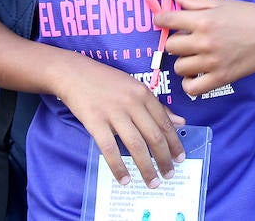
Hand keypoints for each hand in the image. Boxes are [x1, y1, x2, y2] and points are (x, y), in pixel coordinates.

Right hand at [56, 58, 185, 188]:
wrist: (74, 73)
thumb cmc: (105, 81)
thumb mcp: (134, 87)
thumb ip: (156, 106)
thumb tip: (180, 122)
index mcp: (143, 93)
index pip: (164, 122)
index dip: (174, 143)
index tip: (180, 158)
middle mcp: (131, 102)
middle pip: (153, 136)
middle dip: (164, 159)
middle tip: (169, 175)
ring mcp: (113, 112)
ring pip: (135, 145)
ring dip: (146, 167)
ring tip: (152, 182)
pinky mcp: (95, 121)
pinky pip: (110, 149)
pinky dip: (119, 167)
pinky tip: (125, 179)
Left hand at [157, 0, 254, 94]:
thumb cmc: (246, 15)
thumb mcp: (219, 3)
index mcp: (203, 20)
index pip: (168, 20)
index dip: (161, 20)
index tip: (162, 21)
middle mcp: (205, 42)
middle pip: (171, 46)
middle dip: (176, 42)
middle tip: (186, 39)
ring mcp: (212, 62)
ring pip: (179, 67)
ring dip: (183, 61)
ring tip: (193, 56)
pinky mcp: (221, 78)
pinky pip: (192, 88)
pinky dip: (189, 83)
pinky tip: (195, 75)